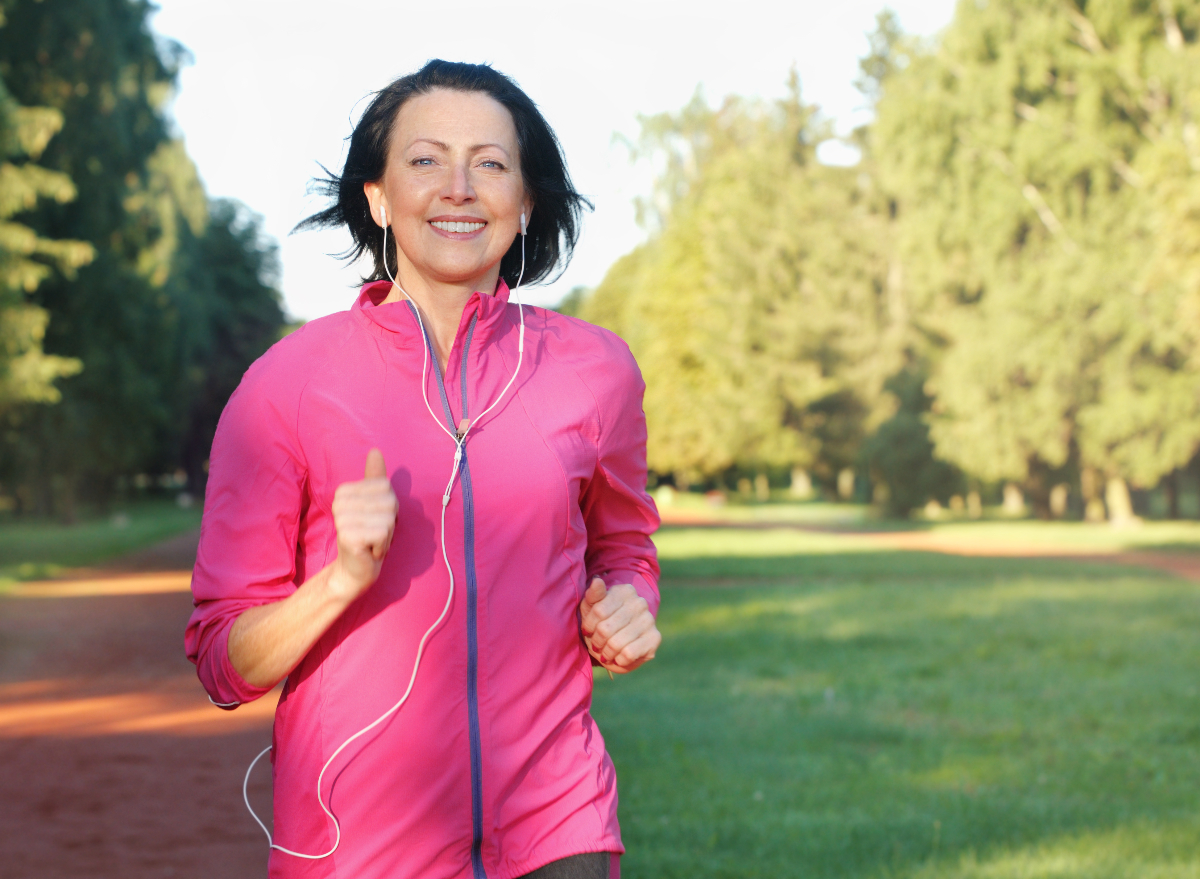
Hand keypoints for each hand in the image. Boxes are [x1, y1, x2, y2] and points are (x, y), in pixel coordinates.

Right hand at [329, 448, 398, 601]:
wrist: (354, 568)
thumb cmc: (368, 534)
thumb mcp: (375, 503)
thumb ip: (374, 478)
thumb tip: (375, 451)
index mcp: (345, 491)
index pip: (386, 487)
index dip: (389, 506)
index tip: (375, 519)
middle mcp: (340, 502)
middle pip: (388, 503)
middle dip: (389, 522)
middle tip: (374, 534)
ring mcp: (342, 519)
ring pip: (387, 519)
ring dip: (386, 535)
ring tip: (372, 541)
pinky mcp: (348, 536)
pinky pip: (383, 533)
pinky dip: (382, 545)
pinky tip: (370, 550)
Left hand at [580, 577, 660, 673]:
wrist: (619, 640)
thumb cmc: (601, 622)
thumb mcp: (591, 607)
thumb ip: (593, 595)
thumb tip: (597, 581)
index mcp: (624, 591)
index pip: (598, 611)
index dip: (589, 625)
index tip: (588, 630)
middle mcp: (640, 603)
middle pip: (605, 629)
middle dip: (596, 641)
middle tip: (596, 644)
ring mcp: (649, 620)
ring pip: (616, 643)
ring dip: (606, 653)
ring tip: (605, 652)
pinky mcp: (654, 639)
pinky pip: (628, 654)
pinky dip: (618, 660)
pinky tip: (618, 657)